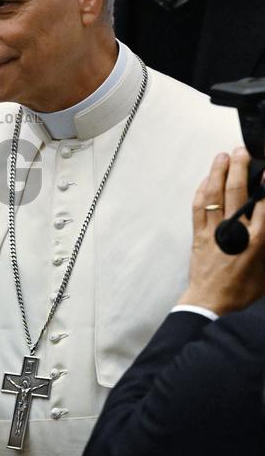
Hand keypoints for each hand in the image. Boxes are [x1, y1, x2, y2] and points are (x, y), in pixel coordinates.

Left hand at [179, 147, 264, 314]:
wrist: (211, 305)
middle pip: (236, 193)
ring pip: (214, 196)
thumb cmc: (244, 291)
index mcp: (256, 241)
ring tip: (222, 156)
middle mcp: (234, 233)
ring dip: (218, 173)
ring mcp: (213, 232)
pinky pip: (198, 208)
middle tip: (241, 151)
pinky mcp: (197, 236)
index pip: (263, 204)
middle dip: (239, 168)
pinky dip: (202, 191)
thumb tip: (264, 216)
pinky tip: (206, 180)